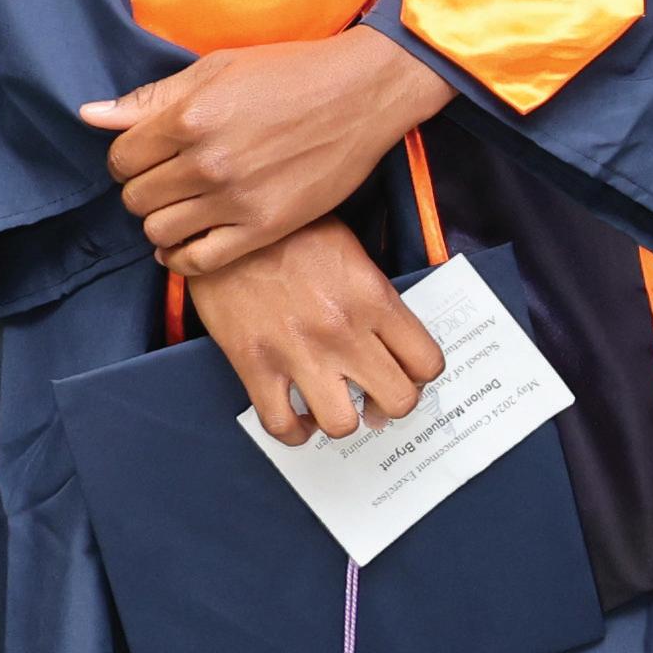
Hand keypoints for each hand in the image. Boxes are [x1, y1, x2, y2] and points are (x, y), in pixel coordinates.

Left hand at [81, 30, 447, 272]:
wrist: (361, 94)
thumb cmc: (289, 72)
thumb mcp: (214, 69)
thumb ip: (149, 99)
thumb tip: (89, 115)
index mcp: (188, 118)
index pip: (121, 158)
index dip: (127, 158)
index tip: (144, 156)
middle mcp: (206, 163)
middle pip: (136, 198)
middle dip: (142, 189)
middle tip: (165, 179)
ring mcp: (235, 200)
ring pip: (159, 233)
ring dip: (161, 223)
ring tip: (179, 207)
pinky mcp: (264, 228)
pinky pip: (199, 261)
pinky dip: (182, 258)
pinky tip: (186, 243)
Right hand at [188, 220, 446, 445]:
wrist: (225, 220)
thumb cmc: (288, 229)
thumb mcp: (349, 248)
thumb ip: (373, 295)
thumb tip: (387, 335)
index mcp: (373, 298)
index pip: (426, 362)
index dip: (420, 375)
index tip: (405, 372)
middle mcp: (343, 331)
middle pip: (397, 401)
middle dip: (389, 404)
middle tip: (373, 397)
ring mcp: (298, 352)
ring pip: (342, 424)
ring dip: (341, 420)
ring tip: (331, 406)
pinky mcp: (255, 364)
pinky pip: (281, 424)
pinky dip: (293, 431)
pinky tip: (296, 418)